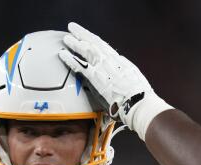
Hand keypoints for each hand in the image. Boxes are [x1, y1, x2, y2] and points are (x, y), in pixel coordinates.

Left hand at [60, 22, 171, 138]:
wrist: (137, 100)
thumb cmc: (138, 94)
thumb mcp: (133, 76)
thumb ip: (124, 69)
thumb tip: (119, 62)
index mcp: (119, 60)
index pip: (103, 46)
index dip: (93, 39)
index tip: (87, 34)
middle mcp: (110, 60)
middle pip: (93, 43)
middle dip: (82, 34)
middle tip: (72, 27)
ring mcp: (102, 67)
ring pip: (85, 50)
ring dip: (74, 43)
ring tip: (66, 38)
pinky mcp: (95, 77)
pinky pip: (79, 65)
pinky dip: (70, 58)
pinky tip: (62, 54)